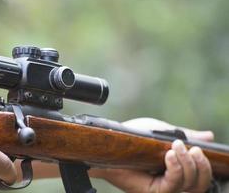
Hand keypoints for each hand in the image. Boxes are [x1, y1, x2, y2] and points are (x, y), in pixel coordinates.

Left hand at [91, 118, 212, 192]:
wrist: (113, 142)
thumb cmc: (136, 137)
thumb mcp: (164, 134)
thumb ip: (185, 136)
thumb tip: (209, 137)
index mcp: (177, 169)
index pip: (200, 176)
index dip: (205, 164)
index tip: (199, 148)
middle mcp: (172, 182)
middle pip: (199, 184)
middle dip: (201, 166)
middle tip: (194, 149)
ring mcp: (163, 188)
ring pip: (189, 184)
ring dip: (188, 164)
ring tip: (176, 146)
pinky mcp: (153, 191)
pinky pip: (173, 184)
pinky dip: (175, 168)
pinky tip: (169, 154)